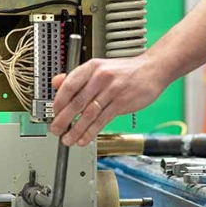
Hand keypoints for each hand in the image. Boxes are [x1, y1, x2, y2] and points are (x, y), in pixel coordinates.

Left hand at [49, 54, 167, 145]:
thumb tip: (56, 83)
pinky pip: (103, 120)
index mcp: (91, 67)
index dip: (59, 100)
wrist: (152, 69)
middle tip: (55, 130)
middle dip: (64, 118)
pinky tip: (84, 139)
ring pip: (89, 113)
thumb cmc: (124, 70)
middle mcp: (100, 77)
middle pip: (77, 101)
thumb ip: (77, 76)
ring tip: (68, 139)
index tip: (53, 112)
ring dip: (76, 129)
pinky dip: (92, 131)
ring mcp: (112, 90)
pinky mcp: (122, 103)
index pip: (70, 84)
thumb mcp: (99, 67)